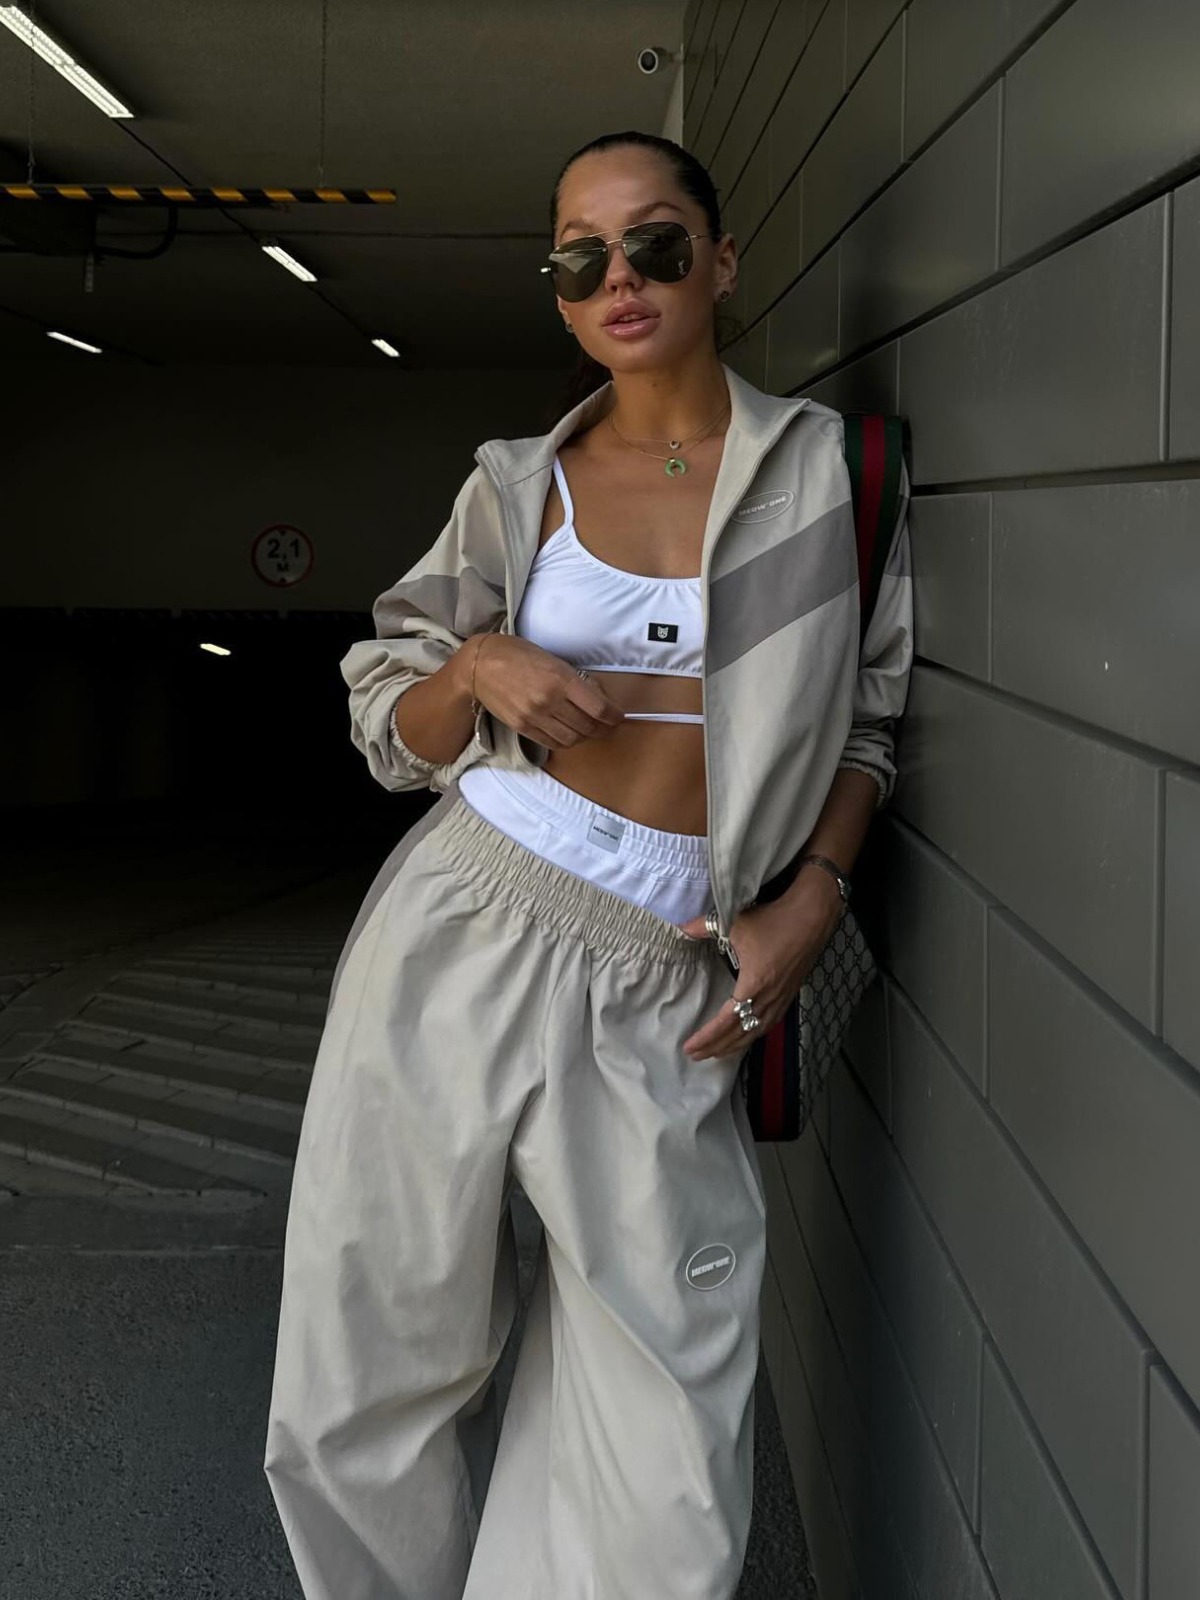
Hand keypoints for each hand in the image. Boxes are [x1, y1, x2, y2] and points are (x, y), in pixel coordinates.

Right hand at [469, 636, 625, 748]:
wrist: (480, 665)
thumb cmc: (518, 654)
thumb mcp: (553, 659)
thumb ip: (574, 680)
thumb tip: (597, 697)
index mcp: (561, 679)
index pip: (599, 708)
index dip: (614, 716)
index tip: (618, 717)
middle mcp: (550, 701)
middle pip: (588, 727)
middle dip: (603, 728)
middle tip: (607, 725)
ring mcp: (535, 716)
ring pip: (572, 739)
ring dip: (585, 736)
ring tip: (588, 730)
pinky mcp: (523, 727)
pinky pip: (553, 743)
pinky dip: (566, 741)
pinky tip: (568, 734)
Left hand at [678, 875, 845, 1060]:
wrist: (812, 916)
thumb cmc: (774, 920)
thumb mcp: (735, 923)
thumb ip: (704, 927)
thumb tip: (680, 928)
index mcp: (754, 985)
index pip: (726, 1021)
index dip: (707, 1037)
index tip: (689, 1047)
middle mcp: (769, 998)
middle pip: (740, 1033)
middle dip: (717, 1047)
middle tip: (696, 1056)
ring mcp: (782, 999)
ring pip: (756, 1032)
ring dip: (735, 1045)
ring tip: (717, 1053)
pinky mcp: (789, 994)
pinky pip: (768, 1024)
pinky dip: (753, 1034)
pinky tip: (747, 1035)